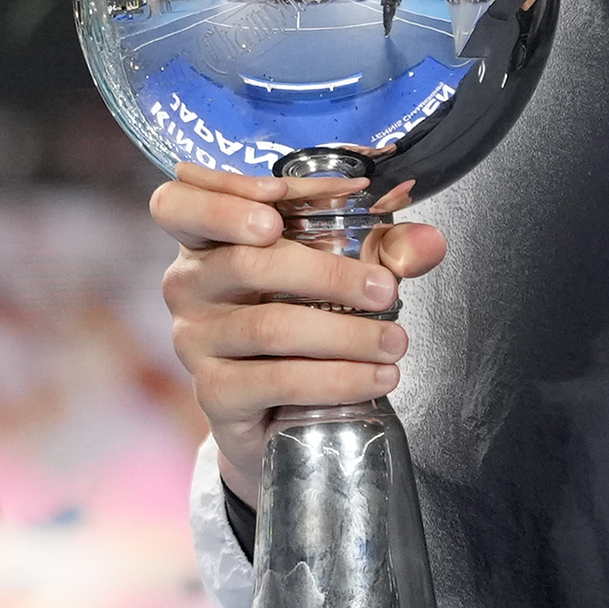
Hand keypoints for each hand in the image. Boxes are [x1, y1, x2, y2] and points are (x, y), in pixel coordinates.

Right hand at [150, 162, 448, 503]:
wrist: (278, 414)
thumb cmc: (302, 321)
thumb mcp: (342, 272)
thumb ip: (386, 249)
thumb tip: (429, 242)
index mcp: (207, 239)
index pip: (179, 201)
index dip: (222, 193)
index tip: (277, 203)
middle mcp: (188, 285)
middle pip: (246, 261)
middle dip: (328, 273)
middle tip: (385, 290)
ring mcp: (195, 340)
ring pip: (269, 326)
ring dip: (344, 335)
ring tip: (394, 343)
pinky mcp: (214, 394)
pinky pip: (275, 381)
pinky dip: (335, 380)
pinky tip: (374, 379)